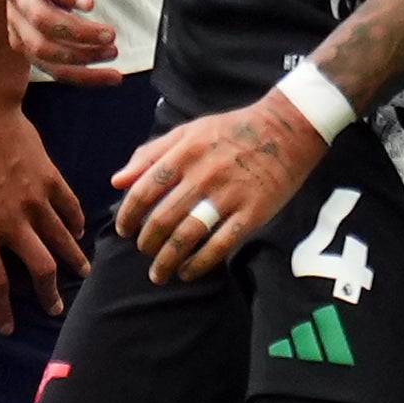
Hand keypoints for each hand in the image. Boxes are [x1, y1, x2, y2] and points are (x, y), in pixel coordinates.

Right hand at [0, 0, 120, 79]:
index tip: (92, 4)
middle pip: (41, 20)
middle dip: (78, 32)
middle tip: (112, 35)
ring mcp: (17, 22)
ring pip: (42, 50)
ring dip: (80, 57)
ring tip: (112, 52)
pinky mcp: (25, 44)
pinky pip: (51, 69)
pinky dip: (81, 76)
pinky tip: (110, 76)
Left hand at [0, 84, 86, 321]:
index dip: (1, 309)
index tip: (8, 327)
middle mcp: (12, 222)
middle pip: (40, 270)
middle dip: (49, 294)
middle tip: (56, 307)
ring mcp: (36, 201)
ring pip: (62, 242)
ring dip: (73, 263)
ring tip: (82, 275)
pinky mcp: (51, 179)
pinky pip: (69, 208)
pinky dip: (75, 224)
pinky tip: (77, 233)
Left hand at [114, 90, 329, 282]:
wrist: (287, 129)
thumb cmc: (232, 130)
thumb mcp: (189, 131)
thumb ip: (150, 154)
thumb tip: (116, 181)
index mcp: (185, 152)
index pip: (144, 190)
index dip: (128, 214)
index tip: (123, 230)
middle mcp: (204, 174)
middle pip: (163, 219)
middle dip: (146, 243)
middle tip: (144, 252)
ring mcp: (229, 195)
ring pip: (187, 237)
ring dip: (167, 261)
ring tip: (158, 273)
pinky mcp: (252, 213)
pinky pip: (220, 245)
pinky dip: (199, 264)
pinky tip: (188, 272)